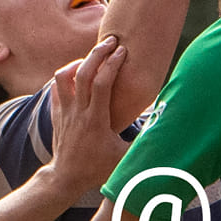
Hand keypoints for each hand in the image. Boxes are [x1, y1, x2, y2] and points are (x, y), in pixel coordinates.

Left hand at [47, 36, 129, 198]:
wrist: (66, 179)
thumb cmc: (97, 168)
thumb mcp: (123, 158)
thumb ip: (143, 143)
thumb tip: (164, 129)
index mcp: (96, 120)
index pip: (102, 83)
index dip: (113, 64)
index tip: (123, 51)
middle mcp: (79, 112)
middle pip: (83, 73)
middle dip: (97, 53)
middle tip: (111, 40)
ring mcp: (65, 112)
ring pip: (64, 77)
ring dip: (78, 62)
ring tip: (92, 58)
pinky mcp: (56, 114)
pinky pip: (56, 88)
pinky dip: (65, 76)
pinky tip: (77, 75)